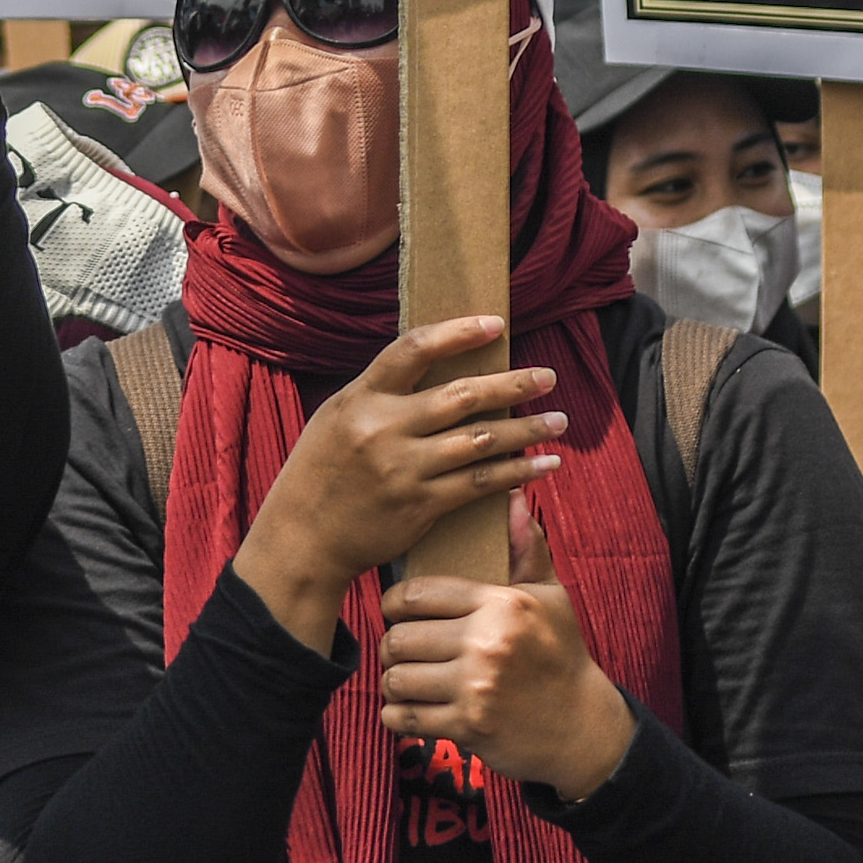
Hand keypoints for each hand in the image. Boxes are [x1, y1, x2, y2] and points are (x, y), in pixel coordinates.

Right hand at [233, 317, 566, 650]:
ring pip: (480, 440)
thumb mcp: (339, 417)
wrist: (303, 538)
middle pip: (461, 396)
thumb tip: (439, 366)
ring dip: (527, 430)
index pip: (415, 349)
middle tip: (548, 376)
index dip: (459, 333)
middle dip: (513, 385)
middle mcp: (384, 428)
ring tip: (559, 422)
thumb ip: (382, 393)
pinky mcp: (420, 505)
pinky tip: (544, 466)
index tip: (496, 324)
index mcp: (362, 397)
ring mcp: (404, 468)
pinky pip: (480, 484)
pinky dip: (517, 473)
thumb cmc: (322, 471)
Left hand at [377, 493, 637, 799]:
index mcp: (501, 604)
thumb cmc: (562, 655)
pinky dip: (397, 715)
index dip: (394, 601)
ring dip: (393, 680)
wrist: (582, 727)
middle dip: (391, 644)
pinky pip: (404, 718)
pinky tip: (409, 707)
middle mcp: (486, 644)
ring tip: (403, 677)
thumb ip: (526, 548)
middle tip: (398, 648)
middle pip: (400, 638)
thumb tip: (512, 497)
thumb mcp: (551, 597)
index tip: (396, 610)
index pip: (418, 593)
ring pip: (396, 678)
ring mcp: (476, 689)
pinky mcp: (468, 728)